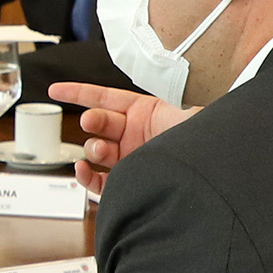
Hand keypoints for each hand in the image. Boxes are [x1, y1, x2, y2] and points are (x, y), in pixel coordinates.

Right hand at [49, 83, 197, 195]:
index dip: (77, 92)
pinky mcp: (131, 182)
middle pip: (99, 124)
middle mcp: (135, 134)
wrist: (217, 163)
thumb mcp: (178, 104)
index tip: (55, 90)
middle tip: (92, 122)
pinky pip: (100, 182)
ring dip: (92, 148)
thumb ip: (149, 98)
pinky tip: (83, 169)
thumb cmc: (204, 131)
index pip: (104, 98)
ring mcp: (131, 158)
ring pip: (96, 152)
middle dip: (92, 121)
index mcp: (145, 111)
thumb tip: (123, 93)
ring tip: (101, 149)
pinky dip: (87, 176)